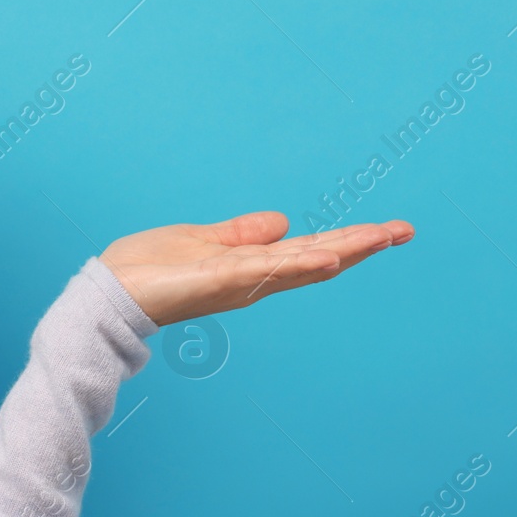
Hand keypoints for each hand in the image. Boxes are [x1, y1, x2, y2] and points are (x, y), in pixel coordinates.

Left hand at [100, 212, 413, 326]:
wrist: (111, 294)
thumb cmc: (148, 270)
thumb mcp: (202, 241)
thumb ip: (241, 234)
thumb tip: (283, 223)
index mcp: (252, 266)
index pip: (311, 250)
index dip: (350, 239)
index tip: (389, 229)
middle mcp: (254, 278)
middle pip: (319, 258)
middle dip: (362, 244)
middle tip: (405, 230)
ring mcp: (239, 281)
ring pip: (301, 263)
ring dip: (343, 249)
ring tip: (380, 236)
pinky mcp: (218, 279)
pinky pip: (265, 271)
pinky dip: (298, 263)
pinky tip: (328, 255)